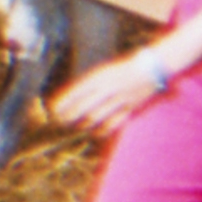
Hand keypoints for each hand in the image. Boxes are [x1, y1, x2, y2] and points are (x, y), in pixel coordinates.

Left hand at [48, 47, 172, 137]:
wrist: (149, 68)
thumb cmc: (122, 69)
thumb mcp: (102, 72)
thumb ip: (88, 84)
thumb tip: (70, 97)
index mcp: (98, 77)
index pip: (75, 92)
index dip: (63, 102)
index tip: (52, 109)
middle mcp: (107, 88)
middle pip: (83, 106)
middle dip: (69, 115)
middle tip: (59, 121)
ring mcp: (118, 99)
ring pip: (97, 115)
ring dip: (83, 123)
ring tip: (74, 127)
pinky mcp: (129, 107)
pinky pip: (114, 121)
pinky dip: (104, 128)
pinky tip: (96, 132)